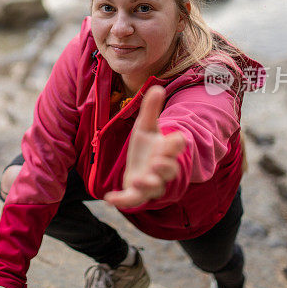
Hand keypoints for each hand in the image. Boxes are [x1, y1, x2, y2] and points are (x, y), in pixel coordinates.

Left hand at [104, 86, 185, 208]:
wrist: (141, 166)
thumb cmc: (147, 146)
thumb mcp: (145, 126)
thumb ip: (151, 109)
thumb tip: (156, 86)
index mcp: (166, 150)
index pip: (176, 146)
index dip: (176, 143)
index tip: (177, 137)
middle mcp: (161, 168)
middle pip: (169, 169)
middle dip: (165, 166)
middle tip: (158, 162)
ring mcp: (151, 182)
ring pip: (155, 187)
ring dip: (148, 184)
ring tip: (139, 179)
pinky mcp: (137, 194)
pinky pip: (133, 200)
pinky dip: (122, 201)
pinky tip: (109, 198)